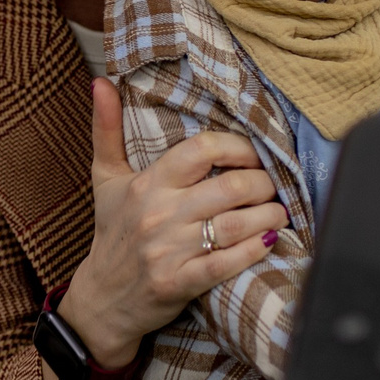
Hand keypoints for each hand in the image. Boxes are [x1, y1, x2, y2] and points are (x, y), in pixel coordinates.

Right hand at [56, 79, 288, 365]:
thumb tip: (100, 81)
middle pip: (230, 186)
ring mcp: (169, 251)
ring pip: (236, 224)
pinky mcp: (180, 283)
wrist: (102, 298)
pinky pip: (227, 263)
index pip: (202, 149)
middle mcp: (158, 214)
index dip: (239, 148)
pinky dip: (255, 251)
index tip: (254, 155)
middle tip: (274, 186)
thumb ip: (107, 129)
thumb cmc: (111, 232)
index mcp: (147, 183)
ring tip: (279, 212)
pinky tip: (269, 241)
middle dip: (264, 184)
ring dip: (269, 216)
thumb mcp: (105, 178)